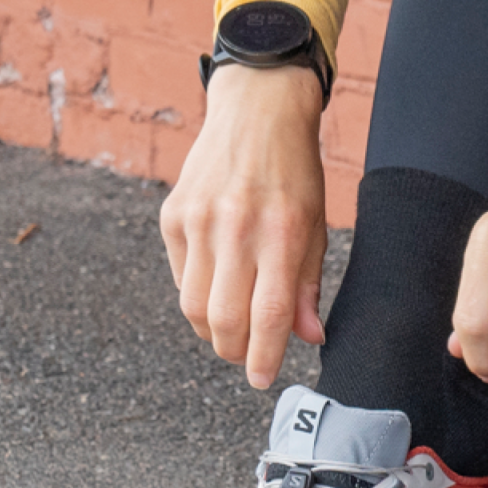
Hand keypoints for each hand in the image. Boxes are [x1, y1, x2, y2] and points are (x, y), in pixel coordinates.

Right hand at [159, 62, 328, 390]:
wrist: (257, 109)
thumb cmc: (294, 169)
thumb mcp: (315, 223)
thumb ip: (306, 282)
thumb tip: (308, 337)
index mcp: (281, 231)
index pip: (270, 314)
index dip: (265, 357)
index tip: (262, 379)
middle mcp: (236, 227)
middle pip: (225, 320)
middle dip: (235, 351)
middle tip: (246, 354)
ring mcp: (198, 220)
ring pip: (194, 306)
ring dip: (212, 328)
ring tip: (231, 324)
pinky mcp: (173, 214)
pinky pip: (180, 276)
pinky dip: (197, 293)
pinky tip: (217, 281)